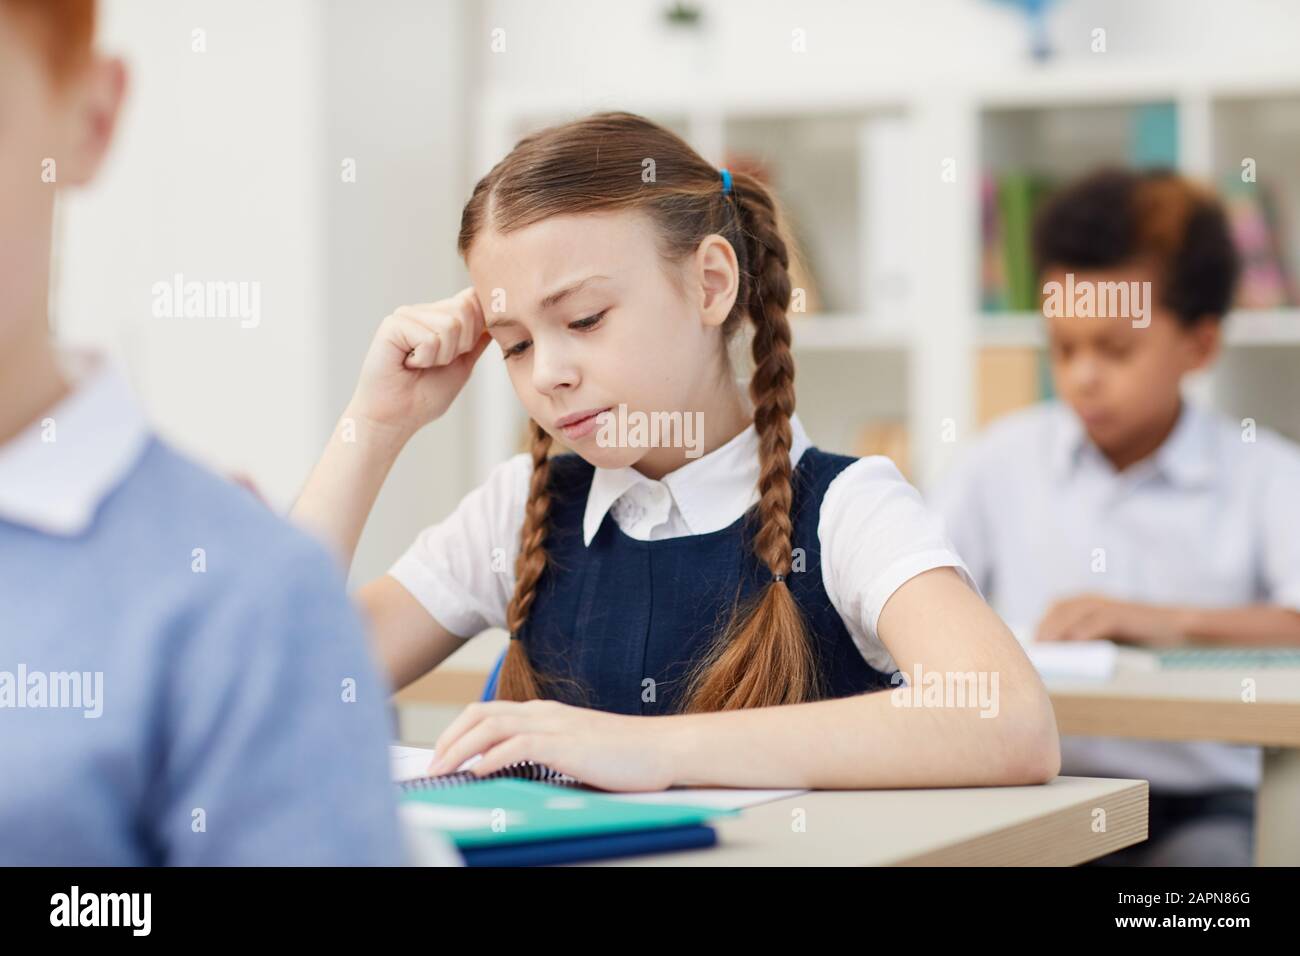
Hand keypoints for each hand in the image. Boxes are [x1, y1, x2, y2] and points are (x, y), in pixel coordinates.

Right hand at [348, 287, 491, 436]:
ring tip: (420, 365)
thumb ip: (477, 340)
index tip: (458, 354)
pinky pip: (430, 338)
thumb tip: (495, 318)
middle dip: (460, 346)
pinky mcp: (393, 325)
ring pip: (450, 325)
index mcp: (439, 317)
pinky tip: (407, 364)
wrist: (396, 417)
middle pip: (465, 309)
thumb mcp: (462, 365)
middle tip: (435, 363)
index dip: (477, 327)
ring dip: (441, 356)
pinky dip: (425, 359)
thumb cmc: (424, 396)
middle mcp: (423, 311)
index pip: (472, 299)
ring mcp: (407, 315)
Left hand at [428, 699, 680, 791]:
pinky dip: (491, 757)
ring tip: (441, 772)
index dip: (456, 733)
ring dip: (459, 749)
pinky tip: (478, 773)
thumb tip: (511, 773)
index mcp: (544, 713)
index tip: (440, 759)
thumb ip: (546, 754)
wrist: (664, 748)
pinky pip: (518, 744)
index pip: (486, 713)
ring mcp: (554, 725)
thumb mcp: (576, 751)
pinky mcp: (566, 743)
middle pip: (478, 715)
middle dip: (447, 740)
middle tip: (429, 768)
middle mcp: (544, 713)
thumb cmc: (626, 756)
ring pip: (490, 726)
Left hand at [1035, 595, 1188, 646]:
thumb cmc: (1138, 637)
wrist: (1175, 629)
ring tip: (1049, 647)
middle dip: (1046, 627)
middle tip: (1037, 649)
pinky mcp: (1124, 614)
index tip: (1032, 644)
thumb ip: (1084, 641)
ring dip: (1059, 628)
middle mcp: (1095, 601)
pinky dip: (1086, 630)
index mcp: (1087, 604)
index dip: (1042, 624)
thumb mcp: (1106, 638)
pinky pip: (1100, 619)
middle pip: (1060, 609)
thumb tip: (1061, 656)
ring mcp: (1110, 605)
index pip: (1056, 609)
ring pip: (1076, 612)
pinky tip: (1075, 642)